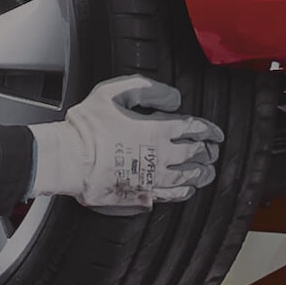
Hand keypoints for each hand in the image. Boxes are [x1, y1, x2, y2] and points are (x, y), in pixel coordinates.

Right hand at [25, 75, 222, 214]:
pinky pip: (171, 195)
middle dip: (208, 152)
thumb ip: (148, 89)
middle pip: (195, 154)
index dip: (209, 131)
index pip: (194, 129)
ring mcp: (153, 178)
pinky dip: (184, 191)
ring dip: (201, 173)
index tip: (215, 133)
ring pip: (188, 176)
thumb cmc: (87, 127)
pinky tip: (186, 190)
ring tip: (208, 172)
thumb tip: (174, 99)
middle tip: (213, 151)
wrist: (69, 160)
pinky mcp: (142, 195)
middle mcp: (160, 155)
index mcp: (157, 129)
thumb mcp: (114, 92)